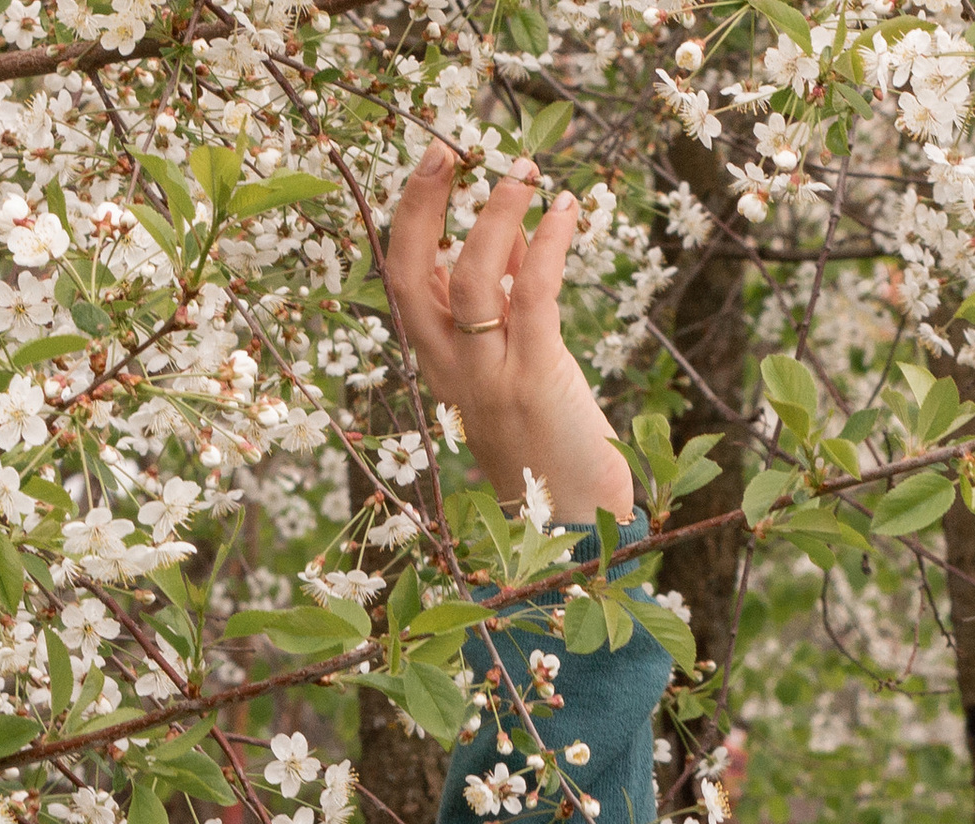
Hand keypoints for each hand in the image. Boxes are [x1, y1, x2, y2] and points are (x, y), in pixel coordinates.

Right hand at [386, 142, 637, 517]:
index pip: (403, 278)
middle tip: (455, 149)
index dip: (411, 215)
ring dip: (498, 216)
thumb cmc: (548, 444)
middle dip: (427, 203)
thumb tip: (511, 240)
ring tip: (529, 175)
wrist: (571, 523)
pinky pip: (532, 295)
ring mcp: (489, 376)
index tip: (437, 164)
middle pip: (414, 271)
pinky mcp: (534, 382)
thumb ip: (503, 310)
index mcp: (437, 362)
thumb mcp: (513, 368)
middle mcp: (451, 368)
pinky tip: (567, 213)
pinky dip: (548, 245)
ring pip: (472, 276)